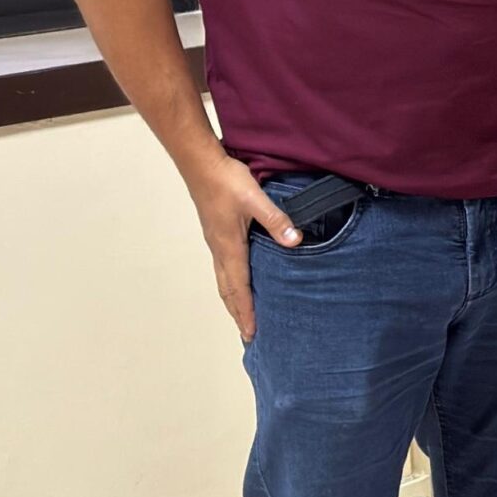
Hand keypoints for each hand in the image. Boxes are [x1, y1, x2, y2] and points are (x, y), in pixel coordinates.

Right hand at [187, 154, 296, 339]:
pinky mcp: (217, 233)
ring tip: (243, 314)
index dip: (246, 311)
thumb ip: (276, 220)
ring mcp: (216, 241)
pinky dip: (231, 282)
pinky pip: (224, 266)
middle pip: (227, 290)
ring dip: (233, 299)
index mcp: (229, 246)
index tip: (251, 332)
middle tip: (248, 333)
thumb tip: (295, 242)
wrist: (201, 163)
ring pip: (224, 279)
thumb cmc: (225, 180)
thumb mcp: (256, 199)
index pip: (238, 287)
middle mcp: (219, 249)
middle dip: (238, 312)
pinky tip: (240, 280)